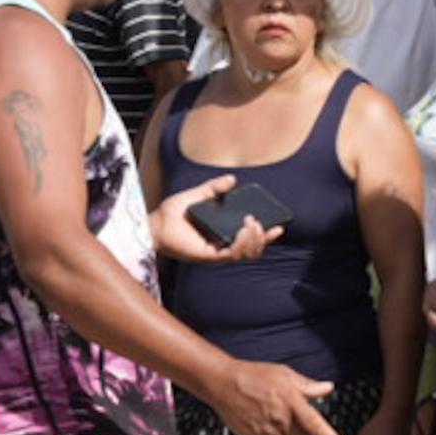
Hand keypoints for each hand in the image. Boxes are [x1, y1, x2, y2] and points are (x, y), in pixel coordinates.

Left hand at [155, 175, 274, 263]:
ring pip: (247, 253)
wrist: (156, 222)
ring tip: (251, 223)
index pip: (250, 238)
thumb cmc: (173, 212)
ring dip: (255, 239)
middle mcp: (223, 243)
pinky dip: (241, 244)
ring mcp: (217, 251)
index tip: (279, 226)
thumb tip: (232, 179)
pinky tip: (243, 231)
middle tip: (257, 221)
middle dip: (263, 236)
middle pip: (254, 249)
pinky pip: (232, 254)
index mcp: (223, 231)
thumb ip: (215, 187)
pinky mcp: (209, 255)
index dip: (267, 235)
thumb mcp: (198, 194)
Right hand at [212, 357, 340, 434]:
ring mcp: (266, 430)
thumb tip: (328, 388)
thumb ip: (308, 385)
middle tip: (306, 431)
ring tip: (290, 434)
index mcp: (290, 400)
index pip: (314, 423)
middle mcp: (279, 418)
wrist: (223, 382)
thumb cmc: (253, 375)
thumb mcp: (284, 374)